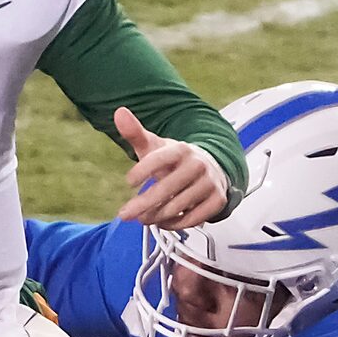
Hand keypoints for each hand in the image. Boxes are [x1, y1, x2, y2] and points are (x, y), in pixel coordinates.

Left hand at [114, 108, 228, 228]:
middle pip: (167, 188)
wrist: (210, 167)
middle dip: (142, 204)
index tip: (128, 182)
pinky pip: (193, 218)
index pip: (159, 159)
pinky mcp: (217, 201)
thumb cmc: (175, 160)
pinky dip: (174, 224)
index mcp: (181, 149)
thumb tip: (119, 112)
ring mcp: (209, 183)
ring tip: (143, 218)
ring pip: (178, 206)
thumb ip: (135, 133)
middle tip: (125, 214)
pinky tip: (163, 222)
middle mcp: (198, 165)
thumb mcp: (154, 146)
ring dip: (156, 216)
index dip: (142, 171)